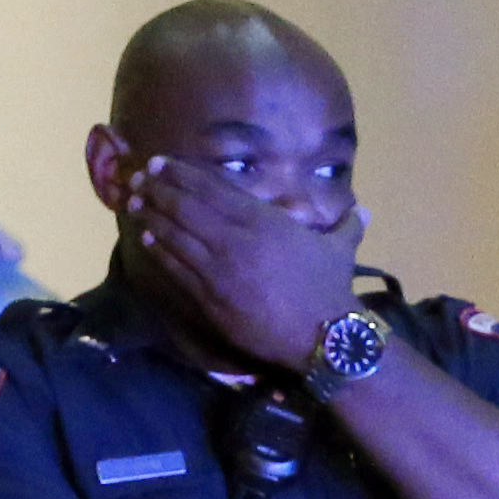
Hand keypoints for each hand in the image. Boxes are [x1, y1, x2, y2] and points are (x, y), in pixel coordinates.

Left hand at [122, 153, 363, 370]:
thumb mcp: (339, 249)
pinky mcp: (211, 297)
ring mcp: (220, 268)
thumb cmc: (329, 289)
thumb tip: (364, 212)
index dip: (183, 174)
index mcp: (263, 219)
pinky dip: (161, 250)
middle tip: (138, 177)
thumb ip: (346, 225)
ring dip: (153, 215)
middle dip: (159, 189)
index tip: (161, 163)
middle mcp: (236, 238)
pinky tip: (147, 238)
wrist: (321, 335)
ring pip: (177, 234)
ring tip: (134, 202)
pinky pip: (179, 268)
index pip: (213, 189)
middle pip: (187, 206)